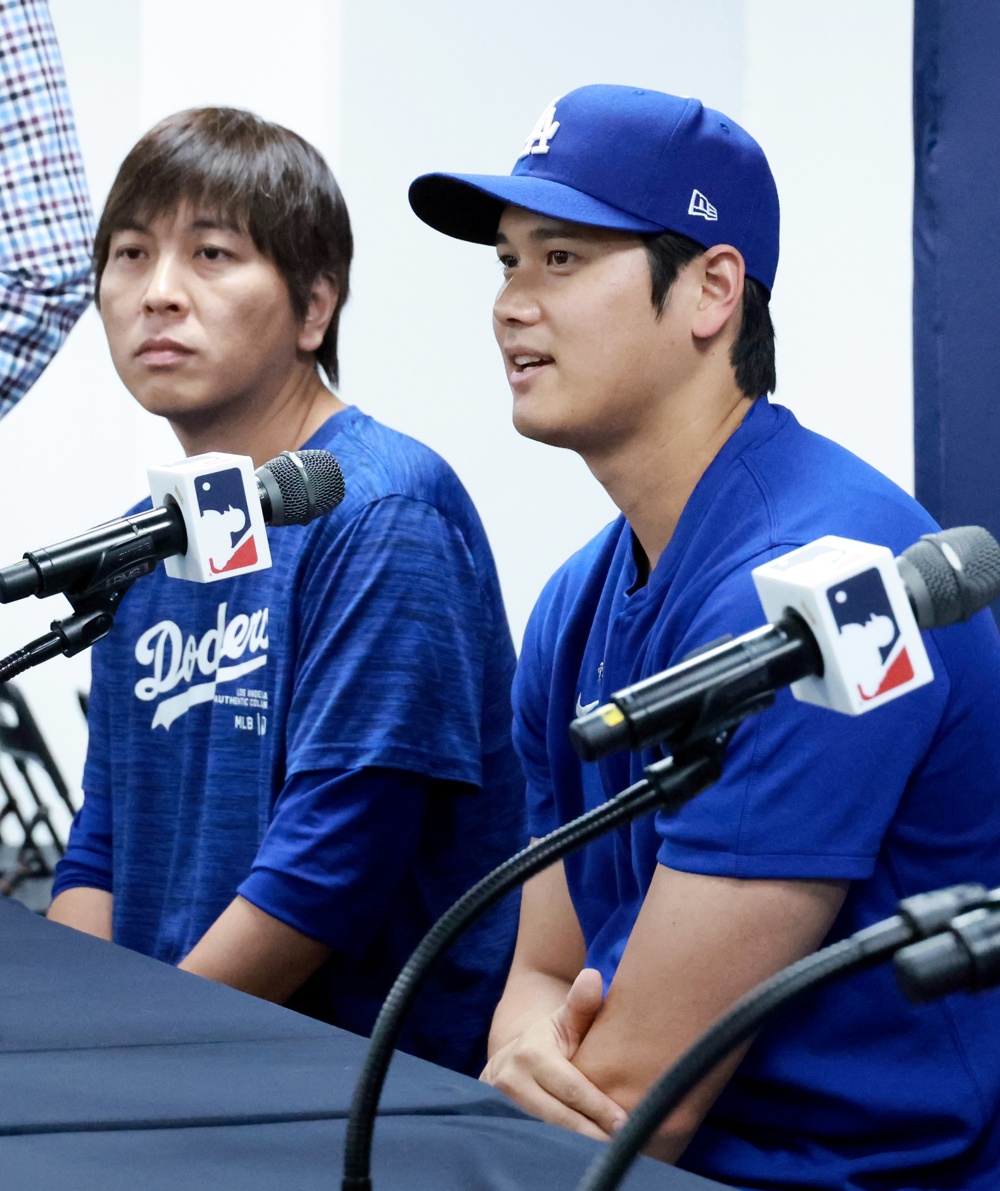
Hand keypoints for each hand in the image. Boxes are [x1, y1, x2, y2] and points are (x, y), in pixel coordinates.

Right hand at [480, 968, 627, 1139]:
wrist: (508, 1061)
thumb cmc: (549, 1042)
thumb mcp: (563, 1021)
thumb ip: (581, 1005)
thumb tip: (593, 978)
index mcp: (531, 1053)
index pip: (574, 1090)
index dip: (601, 1110)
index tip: (627, 1124)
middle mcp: (512, 1082)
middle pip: (561, 1120)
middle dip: (594, 1136)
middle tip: (624, 1146)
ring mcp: (502, 1107)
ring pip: (548, 1136)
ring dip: (578, 1148)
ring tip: (607, 1154)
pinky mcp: (500, 1127)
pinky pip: (534, 1143)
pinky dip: (558, 1152)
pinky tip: (581, 1156)